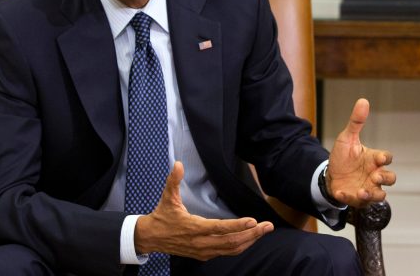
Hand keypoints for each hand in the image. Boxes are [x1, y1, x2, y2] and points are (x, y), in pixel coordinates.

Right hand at [134, 161, 273, 259]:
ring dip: (249, 241)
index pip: (219, 228)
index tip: (253, 220)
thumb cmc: (162, 216)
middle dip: (252, 234)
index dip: (237, 225)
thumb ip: (174, 180)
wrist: (151, 238)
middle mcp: (200, 242)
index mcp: (193, 227)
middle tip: (268, 226)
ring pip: (231, 249)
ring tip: (263, 231)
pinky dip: (241, 246)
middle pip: (231, 242)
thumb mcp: (167, 197)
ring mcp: (203, 251)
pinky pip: (226, 252)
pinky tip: (250, 238)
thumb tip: (178, 164)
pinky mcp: (204, 254)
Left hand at [327, 98, 394, 207]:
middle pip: (391, 178)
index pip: (386, 158)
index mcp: (373, 159)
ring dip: (373, 194)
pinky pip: (359, 202)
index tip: (378, 157)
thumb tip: (363, 100)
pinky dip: (351, 198)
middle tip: (375, 175)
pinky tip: (342, 192)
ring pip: (380, 195)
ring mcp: (367, 188)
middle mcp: (374, 174)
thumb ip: (356, 121)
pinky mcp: (357, 199)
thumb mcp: (347, 138)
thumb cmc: (343, 156)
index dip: (385, 158)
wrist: (329, 174)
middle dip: (385, 178)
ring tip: (362, 191)